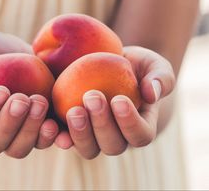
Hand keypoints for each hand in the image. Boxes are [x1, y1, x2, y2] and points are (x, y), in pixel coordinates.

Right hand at [0, 29, 58, 156]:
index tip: (1, 91)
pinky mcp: (35, 127)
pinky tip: (57, 125)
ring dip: (31, 130)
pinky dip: (52, 138)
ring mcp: (13, 132)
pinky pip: (43, 141)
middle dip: (9, 124)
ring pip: (18, 148)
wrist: (7, 52)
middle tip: (23, 99)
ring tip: (40, 103)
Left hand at [55, 46, 175, 158]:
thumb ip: (160, 78)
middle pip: (112, 146)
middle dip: (102, 125)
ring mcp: (93, 135)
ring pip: (88, 148)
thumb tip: (152, 94)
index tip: (119, 99)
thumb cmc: (135, 66)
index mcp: (139, 125)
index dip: (130, 123)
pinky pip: (65, 138)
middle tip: (92, 97)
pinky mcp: (73, 128)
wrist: (110, 63)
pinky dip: (58, 135)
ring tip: (74, 110)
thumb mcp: (153, 65)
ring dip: (80, 133)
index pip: (140, 135)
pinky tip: (50, 124)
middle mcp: (116, 136)